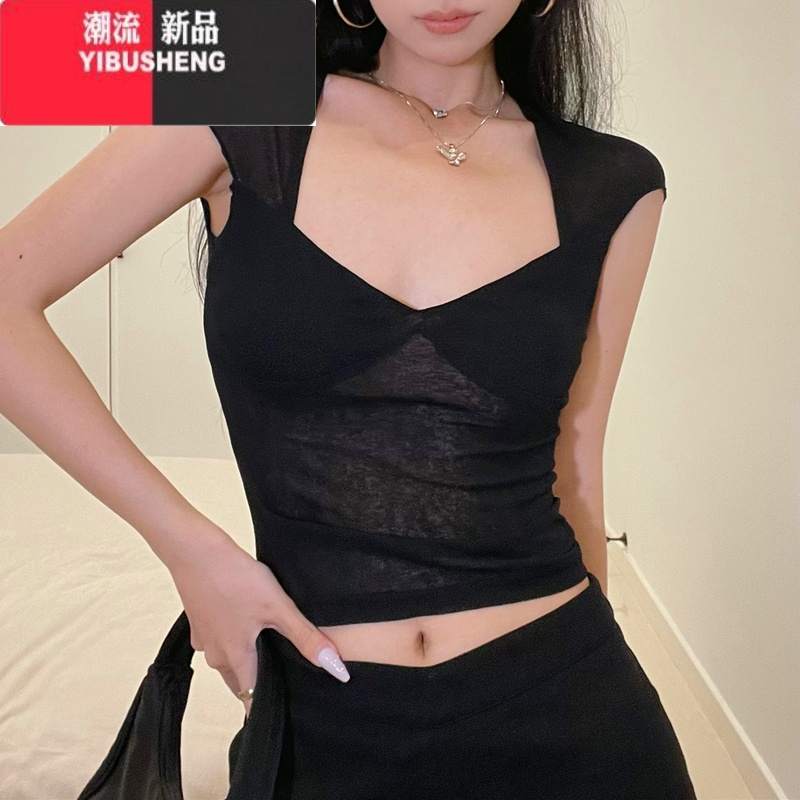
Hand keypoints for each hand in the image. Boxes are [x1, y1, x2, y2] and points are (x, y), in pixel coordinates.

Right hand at [166, 524, 349, 718]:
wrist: (196, 551)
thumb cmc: (236, 579)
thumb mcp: (278, 608)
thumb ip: (306, 638)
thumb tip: (336, 669)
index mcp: (236, 658)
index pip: (251, 696)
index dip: (266, 703)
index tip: (281, 705)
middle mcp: (215, 654)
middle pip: (239, 680)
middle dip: (257, 681)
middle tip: (281, 674)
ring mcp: (203, 637)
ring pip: (227, 659)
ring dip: (245, 657)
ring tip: (267, 643)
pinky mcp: (198, 620)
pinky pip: (217, 639)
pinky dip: (231, 636)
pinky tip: (245, 617)